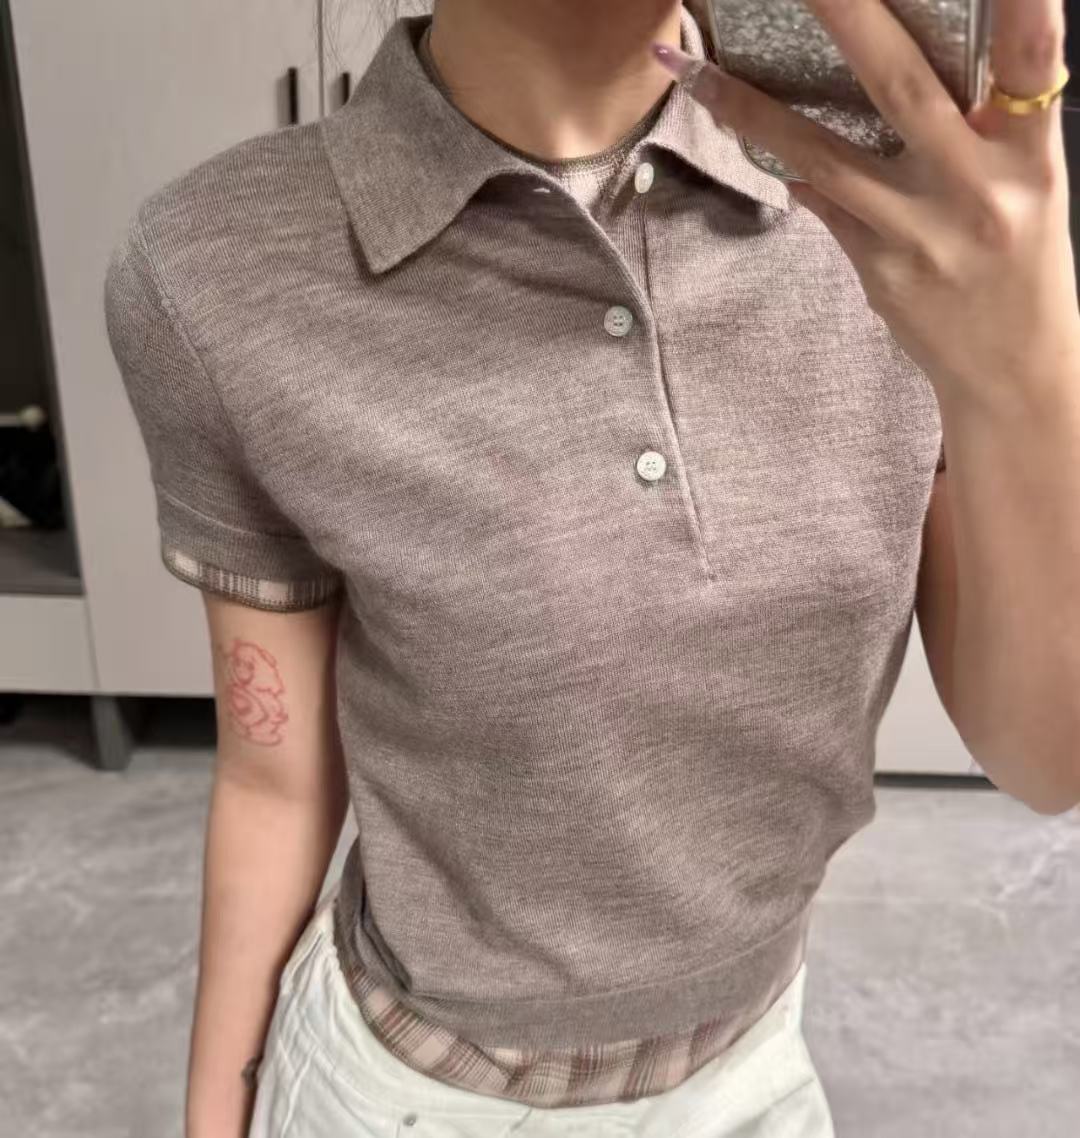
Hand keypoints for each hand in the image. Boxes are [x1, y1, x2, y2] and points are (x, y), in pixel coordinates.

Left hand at [653, 0, 1079, 410]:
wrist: (1012, 371)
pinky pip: (822, 209)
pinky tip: (754, 144)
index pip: (1031, 63)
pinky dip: (792, 174)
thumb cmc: (1022, 266)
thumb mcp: (1031, 188)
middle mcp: (977, 189)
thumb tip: (892, 82)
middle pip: (904, 89)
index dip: (1023, 7)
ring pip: (822, 158)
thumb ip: (984, 132)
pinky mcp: (878, 271)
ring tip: (691, 72)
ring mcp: (919, 234)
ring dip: (750, 109)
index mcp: (1030, 156)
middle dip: (850, 18)